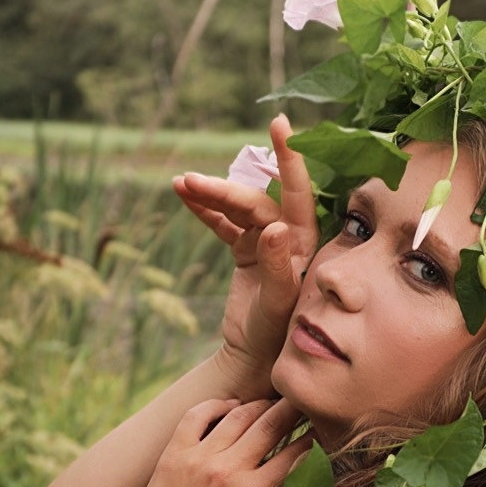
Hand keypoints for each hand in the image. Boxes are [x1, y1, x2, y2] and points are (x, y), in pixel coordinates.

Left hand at [113, 395, 311, 486]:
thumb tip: (303, 469)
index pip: (294, 452)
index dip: (312, 434)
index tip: (320, 424)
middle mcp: (228, 471)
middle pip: (271, 423)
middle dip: (292, 407)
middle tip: (302, 399)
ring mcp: (199, 459)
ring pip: (239, 414)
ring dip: (259, 404)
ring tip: (271, 401)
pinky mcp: (174, 453)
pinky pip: (198, 414)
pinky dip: (218, 404)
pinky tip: (231, 405)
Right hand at [172, 114, 318, 397]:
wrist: (258, 362)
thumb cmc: (276, 337)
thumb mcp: (279, 305)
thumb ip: (280, 268)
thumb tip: (277, 228)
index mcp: (304, 244)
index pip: (298, 194)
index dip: (290, 158)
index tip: (279, 124)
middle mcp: (289, 237)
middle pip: (256, 200)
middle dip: (225, 188)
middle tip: (192, 180)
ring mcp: (267, 243)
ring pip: (237, 208)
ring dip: (210, 195)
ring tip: (181, 183)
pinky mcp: (246, 253)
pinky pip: (225, 224)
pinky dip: (206, 210)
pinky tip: (183, 195)